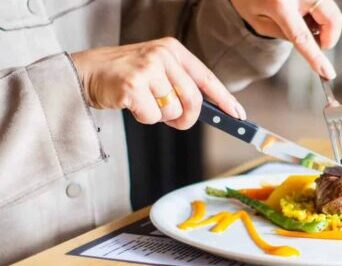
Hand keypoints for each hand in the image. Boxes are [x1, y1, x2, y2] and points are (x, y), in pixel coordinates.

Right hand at [71, 37, 245, 129]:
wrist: (86, 72)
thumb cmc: (125, 75)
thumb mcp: (158, 71)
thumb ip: (182, 85)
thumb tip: (211, 110)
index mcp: (173, 50)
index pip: (207, 78)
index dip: (224, 100)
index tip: (237, 115)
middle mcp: (163, 55)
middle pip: (194, 100)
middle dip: (187, 117)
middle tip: (176, 121)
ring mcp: (148, 68)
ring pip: (173, 111)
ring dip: (161, 116)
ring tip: (145, 102)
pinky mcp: (133, 85)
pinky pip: (153, 116)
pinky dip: (144, 118)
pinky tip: (132, 104)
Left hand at [231, 0, 341, 79]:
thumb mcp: (259, 22)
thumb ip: (284, 35)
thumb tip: (312, 44)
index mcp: (279, 4)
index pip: (303, 37)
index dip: (317, 57)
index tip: (328, 73)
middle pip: (332, 20)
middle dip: (330, 37)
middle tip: (318, 44)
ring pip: (333, 12)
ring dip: (325, 25)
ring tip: (303, 22)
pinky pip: (327, 4)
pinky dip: (321, 14)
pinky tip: (304, 12)